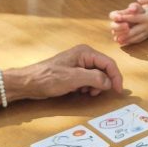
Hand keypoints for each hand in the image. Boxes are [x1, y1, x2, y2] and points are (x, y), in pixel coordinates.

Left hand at [8, 45, 123, 99]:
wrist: (29, 82)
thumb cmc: (49, 78)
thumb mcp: (74, 78)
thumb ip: (95, 78)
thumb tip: (109, 82)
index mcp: (86, 52)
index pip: (109, 63)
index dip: (116, 77)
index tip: (118, 91)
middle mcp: (84, 56)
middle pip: (104, 69)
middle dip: (103, 82)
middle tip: (96, 93)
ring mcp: (78, 64)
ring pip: (97, 75)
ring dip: (95, 86)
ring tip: (86, 92)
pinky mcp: (73, 72)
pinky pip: (88, 79)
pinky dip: (88, 87)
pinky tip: (80, 91)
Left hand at [109, 0, 147, 45]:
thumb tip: (139, 0)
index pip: (135, 18)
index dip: (126, 18)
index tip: (118, 18)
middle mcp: (147, 26)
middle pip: (135, 30)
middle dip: (125, 33)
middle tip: (116, 36)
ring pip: (136, 37)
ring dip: (127, 40)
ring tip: (118, 41)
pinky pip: (140, 39)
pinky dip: (132, 42)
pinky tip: (125, 42)